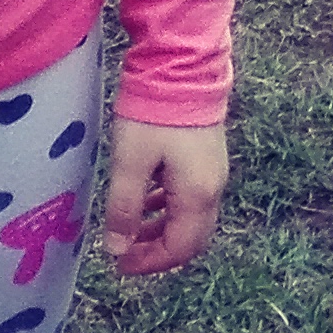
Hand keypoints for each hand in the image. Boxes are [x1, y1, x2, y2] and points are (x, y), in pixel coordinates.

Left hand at [94, 117, 226, 277]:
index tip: (120, 264)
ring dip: (162, 229)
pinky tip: (146, 198)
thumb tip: (118, 250)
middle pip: (191, 238)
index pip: (179, 249)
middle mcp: (213, 188)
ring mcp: (214, 172)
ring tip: (130, 228)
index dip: (150, 263)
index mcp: (197, 196)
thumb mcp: (130, 164)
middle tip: (125, 253)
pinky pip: (191, 197)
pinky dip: (168, 208)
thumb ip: (124, 210)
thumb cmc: (153, 117)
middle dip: (158, 251)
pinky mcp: (208, 157)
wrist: (181, 67)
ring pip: (191, 218)